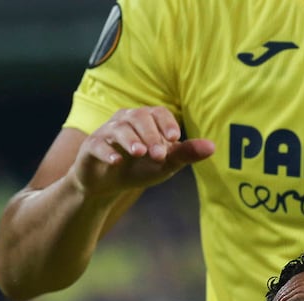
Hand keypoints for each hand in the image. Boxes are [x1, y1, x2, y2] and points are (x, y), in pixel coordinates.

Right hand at [69, 106, 215, 195]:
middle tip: (159, 155)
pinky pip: (98, 145)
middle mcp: (126, 121)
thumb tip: (213, 147)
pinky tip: (117, 161)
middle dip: (151, 135)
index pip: (158, 113)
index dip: (166, 123)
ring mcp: (107, 132)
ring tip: (141, 153)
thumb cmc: (140, 168)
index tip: (174, 139)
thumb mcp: (165, 163)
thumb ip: (186, 154)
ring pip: (119, 128)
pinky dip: (107, 152)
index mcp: (146, 120)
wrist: (107, 184)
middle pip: (139, 117)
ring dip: (131, 140)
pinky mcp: (91, 147)